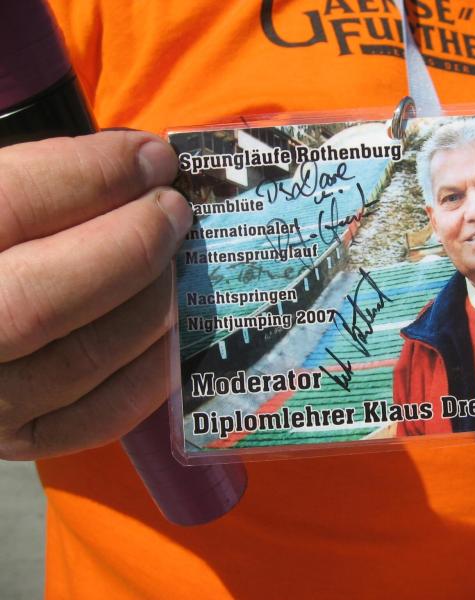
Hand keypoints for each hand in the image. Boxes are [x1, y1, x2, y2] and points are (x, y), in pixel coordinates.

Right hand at [0, 131, 191, 459]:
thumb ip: (35, 176)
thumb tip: (138, 160)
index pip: (14, 205)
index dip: (95, 174)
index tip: (153, 156)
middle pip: (48, 298)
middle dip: (132, 244)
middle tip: (174, 208)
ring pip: (83, 357)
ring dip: (149, 300)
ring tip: (171, 262)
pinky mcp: (17, 439)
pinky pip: (100, 417)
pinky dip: (149, 371)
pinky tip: (168, 328)